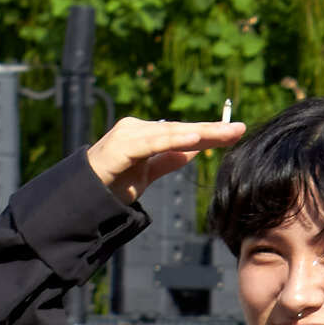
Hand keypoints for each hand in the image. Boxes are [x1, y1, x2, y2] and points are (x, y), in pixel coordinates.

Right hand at [87, 114, 243, 207]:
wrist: (85, 196)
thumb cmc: (114, 182)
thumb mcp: (148, 172)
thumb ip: (168, 160)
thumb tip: (193, 151)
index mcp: (145, 133)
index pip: (183, 132)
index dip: (210, 133)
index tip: (236, 133)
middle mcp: (137, 128)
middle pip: (181, 129)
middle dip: (211, 130)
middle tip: (238, 129)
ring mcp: (128, 134)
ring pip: (169, 133)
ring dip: (197, 133)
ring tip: (221, 133)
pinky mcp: (120, 146)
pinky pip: (152, 143)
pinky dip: (173, 140)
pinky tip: (194, 140)